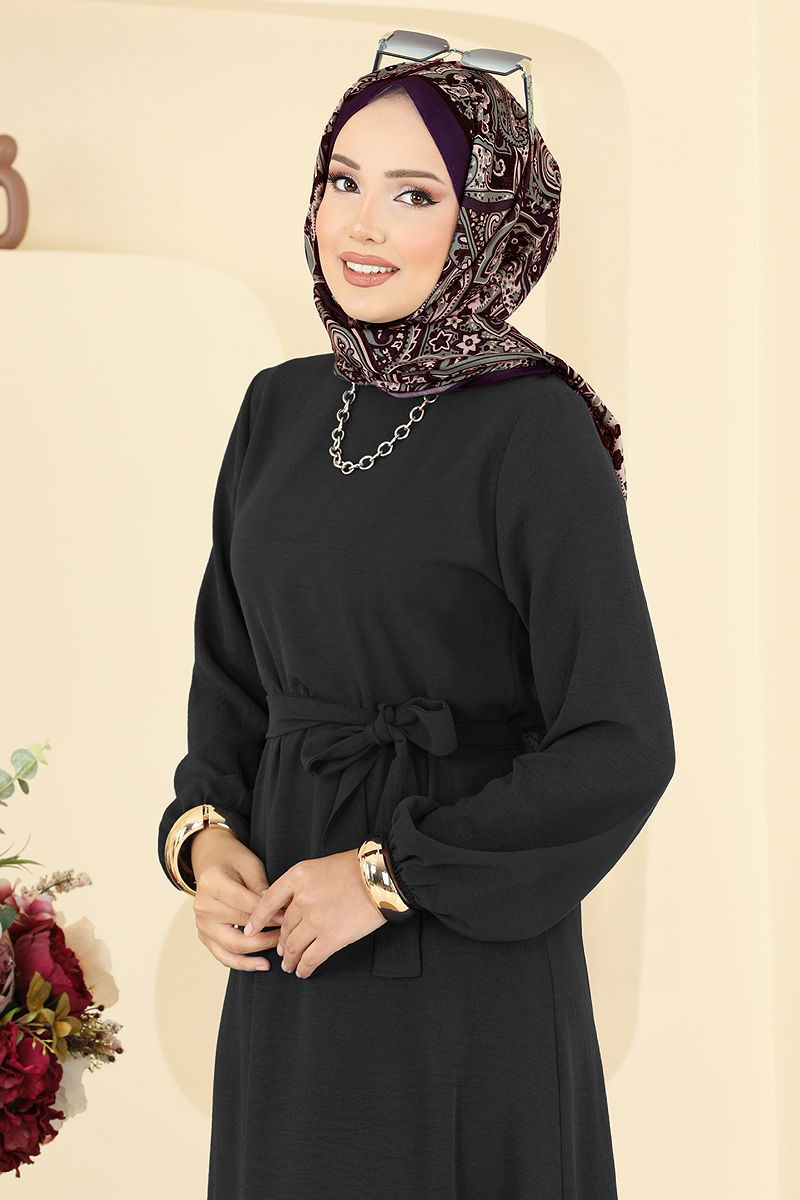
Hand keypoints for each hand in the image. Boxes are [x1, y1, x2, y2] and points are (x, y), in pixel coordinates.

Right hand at [191, 826, 285, 971]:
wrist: (211, 862)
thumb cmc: (232, 861)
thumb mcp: (250, 865)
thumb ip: (262, 887)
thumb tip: (278, 910)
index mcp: (212, 883)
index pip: (244, 904)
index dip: (268, 913)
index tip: (288, 917)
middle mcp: (203, 906)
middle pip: (239, 926)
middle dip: (267, 932)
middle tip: (288, 933)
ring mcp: (202, 924)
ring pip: (232, 946)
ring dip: (259, 950)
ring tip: (280, 949)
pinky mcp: (205, 937)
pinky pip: (223, 956)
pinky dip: (243, 963)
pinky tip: (263, 964)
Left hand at [242, 849, 385, 978]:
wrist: (380, 877)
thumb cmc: (354, 868)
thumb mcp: (320, 866)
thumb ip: (302, 884)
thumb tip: (290, 906)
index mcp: (298, 877)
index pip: (268, 901)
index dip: (257, 919)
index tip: (249, 930)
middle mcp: (302, 899)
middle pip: (284, 927)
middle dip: (281, 942)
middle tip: (281, 950)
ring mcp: (316, 920)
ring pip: (294, 946)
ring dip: (290, 958)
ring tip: (289, 964)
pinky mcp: (331, 938)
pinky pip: (311, 958)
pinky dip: (304, 967)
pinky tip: (303, 971)